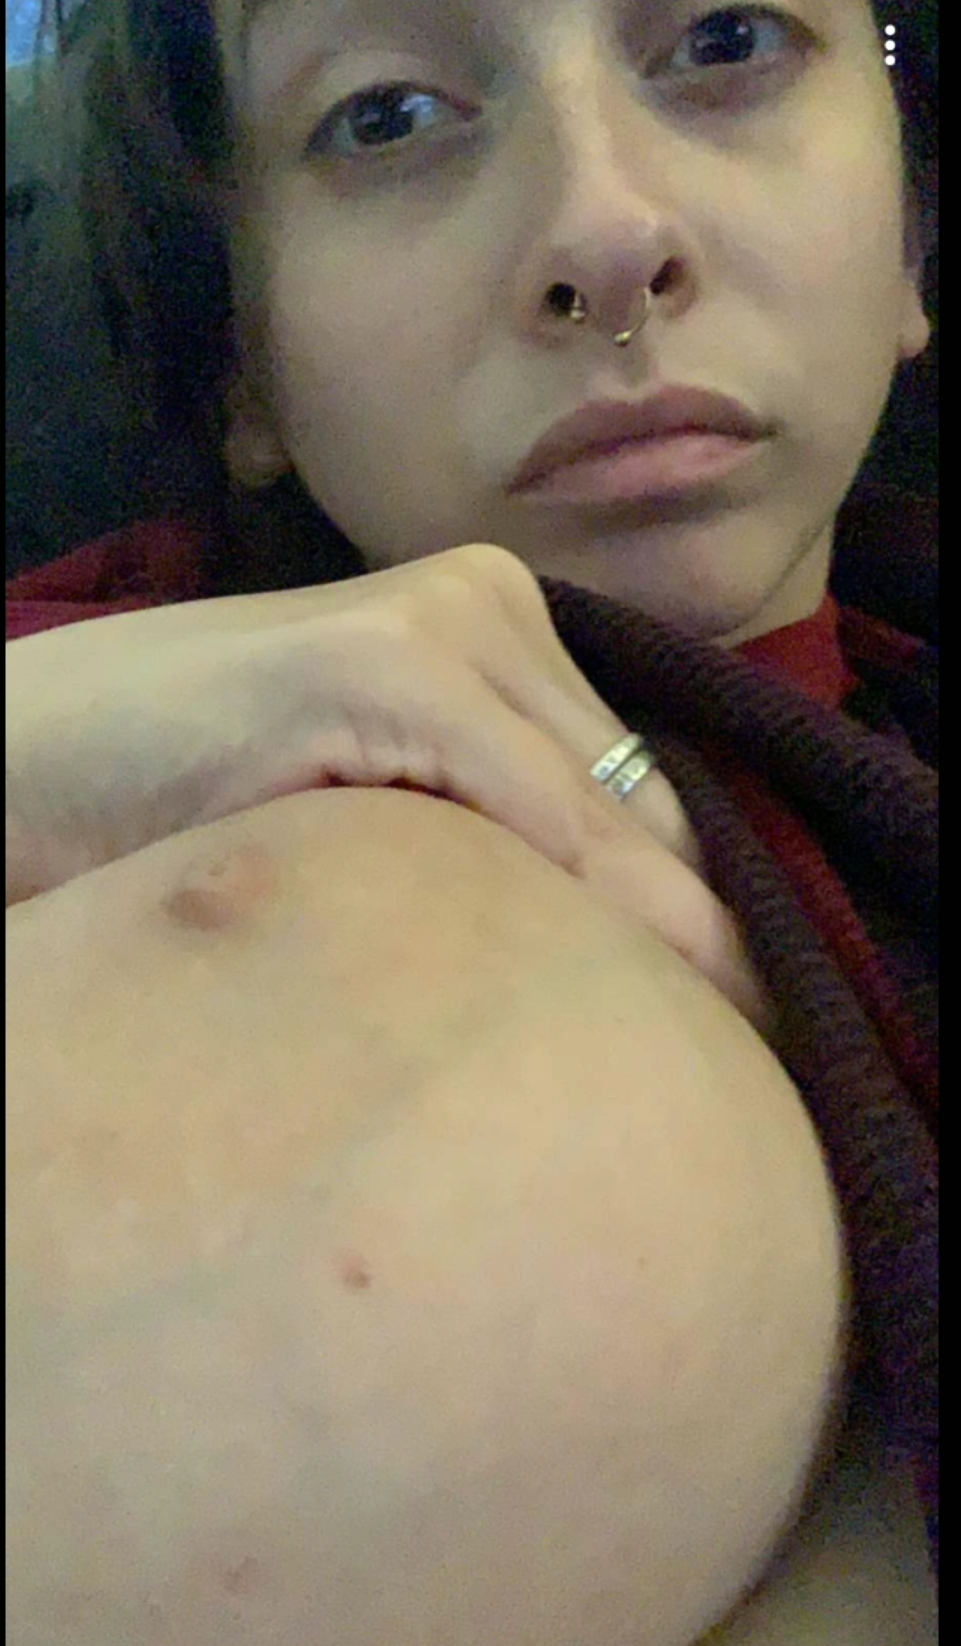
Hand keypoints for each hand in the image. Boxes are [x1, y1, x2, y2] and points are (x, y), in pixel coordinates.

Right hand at [6, 542, 772, 1037]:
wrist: (18, 757)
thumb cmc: (177, 798)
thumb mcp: (368, 812)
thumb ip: (481, 838)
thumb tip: (621, 941)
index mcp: (486, 624)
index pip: (632, 785)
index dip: (694, 904)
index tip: (748, 1012)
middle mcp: (485, 601)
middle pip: (642, 798)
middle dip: (691, 927)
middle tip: (742, 1042)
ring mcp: (438, 623)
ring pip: (608, 815)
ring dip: (659, 936)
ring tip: (710, 1044)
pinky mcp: (384, 668)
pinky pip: (536, 818)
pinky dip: (592, 910)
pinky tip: (634, 999)